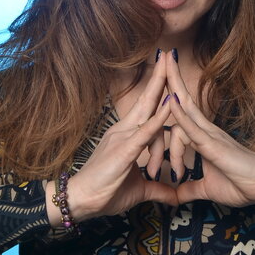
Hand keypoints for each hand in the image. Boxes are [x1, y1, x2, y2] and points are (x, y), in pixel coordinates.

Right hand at [62, 50, 177, 220]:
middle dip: (159, 76)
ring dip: (161, 87)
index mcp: (127, 136)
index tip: (168, 71)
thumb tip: (174, 196)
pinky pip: (145, 132)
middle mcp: (124, 131)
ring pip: (146, 108)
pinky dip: (159, 118)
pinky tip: (170, 105)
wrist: (80, 201)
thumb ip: (157, 189)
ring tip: (171, 66)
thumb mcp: (138, 190)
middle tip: (170, 53)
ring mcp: (123, 138)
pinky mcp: (124, 151)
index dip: (158, 89)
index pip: (147, 108)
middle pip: (146, 99)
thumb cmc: (104, 193)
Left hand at [162, 49, 254, 207]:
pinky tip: (170, 100)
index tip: (161, 77)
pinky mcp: (214, 146)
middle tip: (162, 54)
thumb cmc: (240, 184)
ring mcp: (210, 135)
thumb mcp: (206, 188)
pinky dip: (181, 114)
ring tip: (164, 63)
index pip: (182, 112)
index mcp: (203, 137)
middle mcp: (206, 130)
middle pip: (184, 98)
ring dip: (174, 85)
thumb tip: (175, 196)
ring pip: (188, 106)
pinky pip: (194, 128)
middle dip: (172, 77)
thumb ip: (190, 189)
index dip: (171, 95)